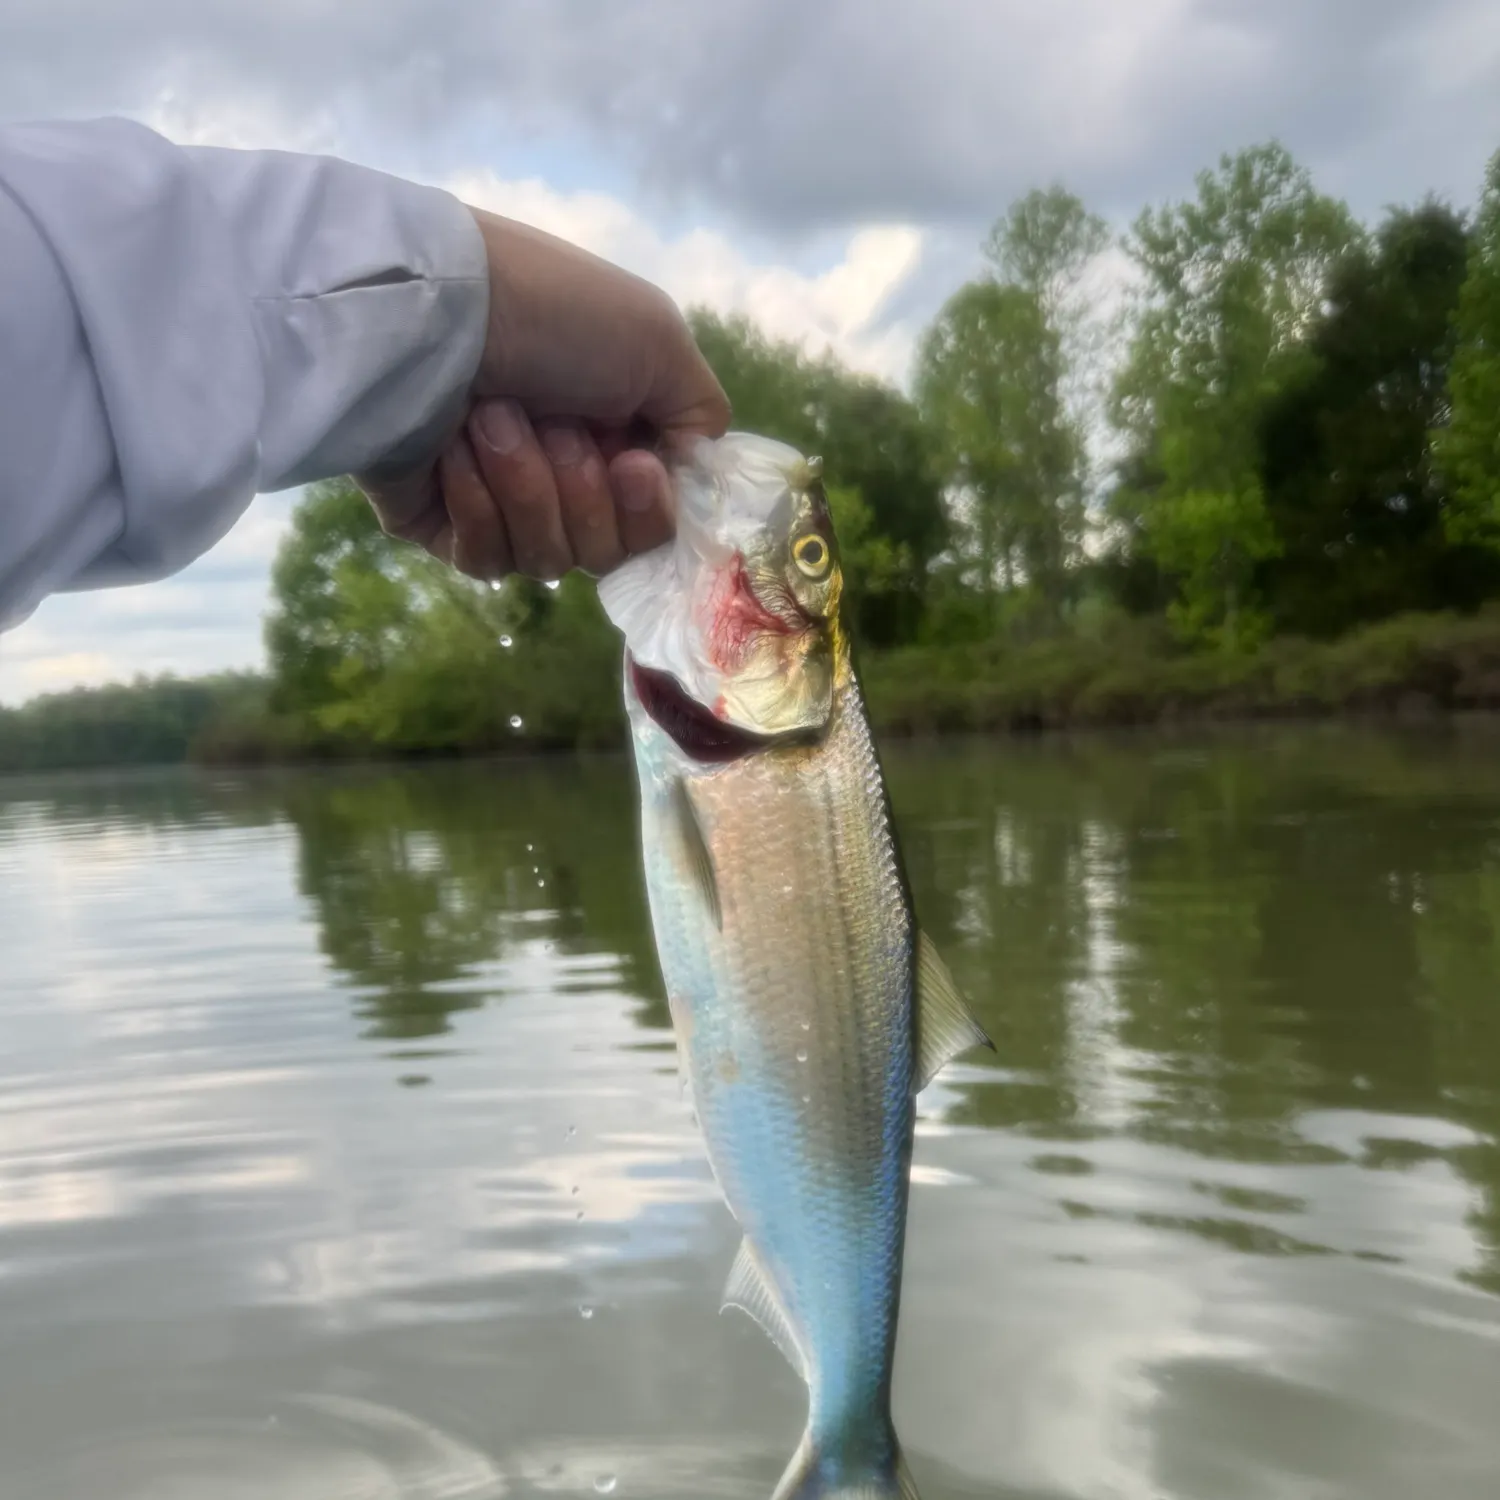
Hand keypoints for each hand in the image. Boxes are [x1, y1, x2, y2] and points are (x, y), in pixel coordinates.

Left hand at [357, 208, 729, 581]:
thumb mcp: (658, 340)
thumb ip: (700, 414)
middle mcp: (564, 473)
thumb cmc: (550, 314)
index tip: (632, 466)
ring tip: (490, 418)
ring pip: (547, 559)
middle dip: (581, 492)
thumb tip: (689, 471)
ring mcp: (502, 503)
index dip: (649, 509)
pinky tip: (453, 452)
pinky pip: (485, 559)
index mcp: (616, 435)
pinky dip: (476, 504)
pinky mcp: (442, 525)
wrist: (428, 311)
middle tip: (552, 424)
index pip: (655, 522)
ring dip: (526, 486)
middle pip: (605, 552)